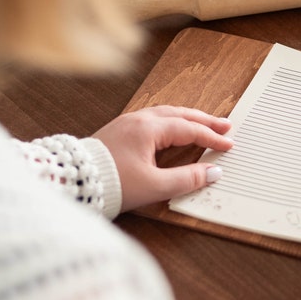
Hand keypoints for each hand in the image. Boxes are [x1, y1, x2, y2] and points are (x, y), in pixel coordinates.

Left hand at [92, 106, 232, 212]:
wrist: (72, 182)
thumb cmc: (110, 184)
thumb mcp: (154, 186)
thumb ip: (187, 179)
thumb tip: (212, 172)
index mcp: (149, 129)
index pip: (190, 129)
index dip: (212, 137)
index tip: (228, 144)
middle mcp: (139, 120)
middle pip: (180, 114)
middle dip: (205, 120)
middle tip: (225, 125)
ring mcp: (127, 123)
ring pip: (166, 113)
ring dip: (188, 117)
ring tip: (204, 122)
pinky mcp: (119, 130)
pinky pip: (153, 118)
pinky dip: (172, 120)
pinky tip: (174, 126)